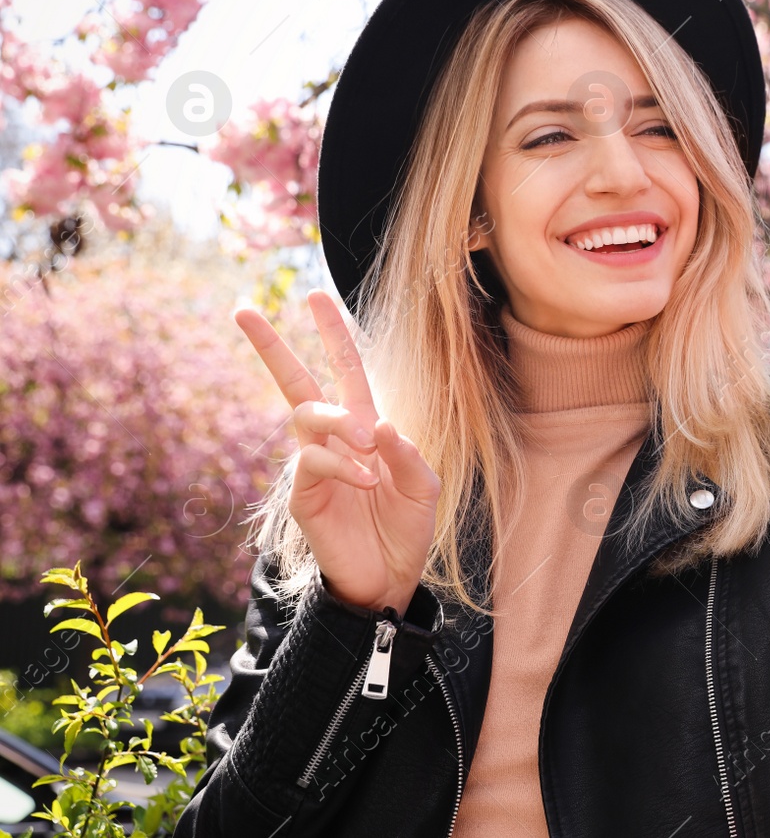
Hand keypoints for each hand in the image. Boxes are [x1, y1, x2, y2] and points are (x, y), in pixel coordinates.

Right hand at [235, 289, 440, 613]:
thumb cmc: (405, 526)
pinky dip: (345, 464)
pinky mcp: (302, 494)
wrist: (388, 577)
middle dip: (271, 346)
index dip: (332, 334)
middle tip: (244, 310)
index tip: (315, 296)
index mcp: (364, 427)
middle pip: (295, 382)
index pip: (344, 371)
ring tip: (368, 441)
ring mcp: (313, 464)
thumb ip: (406, 453)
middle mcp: (333, 439)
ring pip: (307, 416)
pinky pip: (315, 462)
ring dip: (338, 420)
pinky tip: (368, 478)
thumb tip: (380, 423)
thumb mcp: (422, 485)